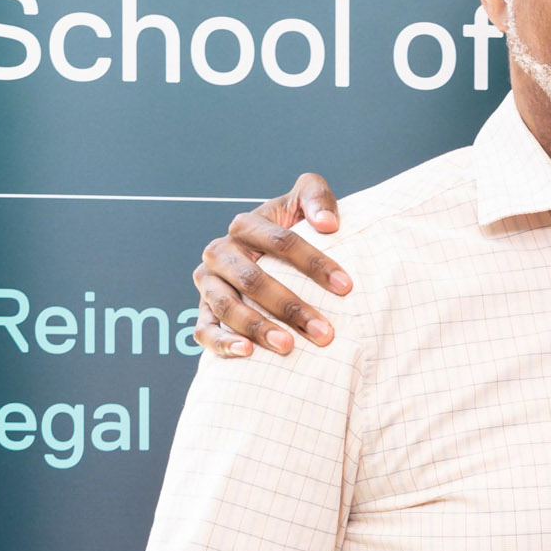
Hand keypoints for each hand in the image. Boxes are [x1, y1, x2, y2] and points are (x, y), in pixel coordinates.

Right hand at [194, 173, 346, 357]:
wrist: (268, 257)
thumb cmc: (292, 230)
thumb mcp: (304, 203)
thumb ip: (317, 198)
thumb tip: (328, 224)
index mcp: (245, 226)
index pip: (281, 242)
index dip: (314, 262)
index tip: (346, 287)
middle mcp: (220, 253)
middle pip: (253, 279)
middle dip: (290, 306)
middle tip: (325, 331)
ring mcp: (209, 283)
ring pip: (227, 306)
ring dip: (258, 328)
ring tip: (289, 346)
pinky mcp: (204, 311)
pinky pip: (204, 330)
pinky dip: (222, 343)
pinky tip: (247, 353)